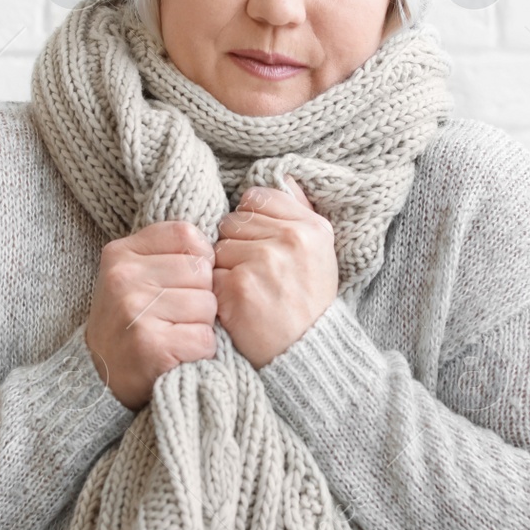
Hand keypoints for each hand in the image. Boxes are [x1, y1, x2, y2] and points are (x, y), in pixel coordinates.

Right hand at [84, 220, 216, 410]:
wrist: (101, 376)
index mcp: (121, 253)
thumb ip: (170, 252)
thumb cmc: (130, 321)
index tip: (181, 283)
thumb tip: (221, 244)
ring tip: (174, 335)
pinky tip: (178, 353)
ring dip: (201, 325)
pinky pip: (205, 338)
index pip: (187, 236)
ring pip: (208, 305)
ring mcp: (134, 311)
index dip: (198, 260)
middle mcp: (124, 277)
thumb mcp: (136, 274)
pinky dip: (200, 351)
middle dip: (201, 296)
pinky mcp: (150, 346)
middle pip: (202, 271)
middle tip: (175, 316)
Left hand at [212, 176, 338, 369]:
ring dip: (224, 268)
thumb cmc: (309, 303)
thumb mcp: (320, 253)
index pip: (257, 198)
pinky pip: (209, 274)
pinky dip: (216, 290)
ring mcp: (261, 262)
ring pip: (218, 247)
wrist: (305, 353)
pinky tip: (237, 305)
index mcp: (311, 227)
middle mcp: (289, 239)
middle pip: (233, 221)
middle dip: (237, 245)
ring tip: (249, 290)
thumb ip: (301, 211)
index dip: (252, 222)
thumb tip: (283, 176)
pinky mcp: (236, 287)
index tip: (262, 245)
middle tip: (257, 274)